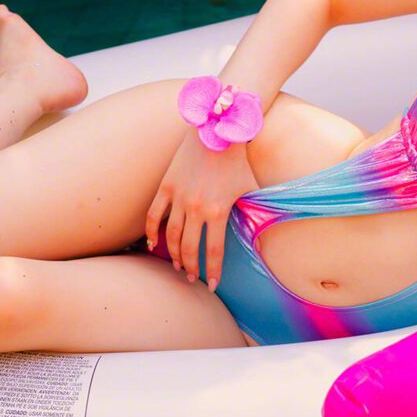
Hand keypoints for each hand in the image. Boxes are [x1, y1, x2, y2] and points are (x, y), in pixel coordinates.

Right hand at [146, 130, 257, 289]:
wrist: (216, 132)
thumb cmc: (237, 161)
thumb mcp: (251, 188)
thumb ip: (257, 214)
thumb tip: (265, 240)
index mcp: (218, 211)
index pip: (214, 251)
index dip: (212, 271)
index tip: (212, 285)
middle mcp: (196, 207)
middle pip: (189, 247)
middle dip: (191, 266)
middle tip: (192, 277)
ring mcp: (178, 196)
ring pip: (171, 235)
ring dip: (173, 254)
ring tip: (177, 265)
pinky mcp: (166, 186)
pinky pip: (153, 214)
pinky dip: (151, 231)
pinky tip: (154, 245)